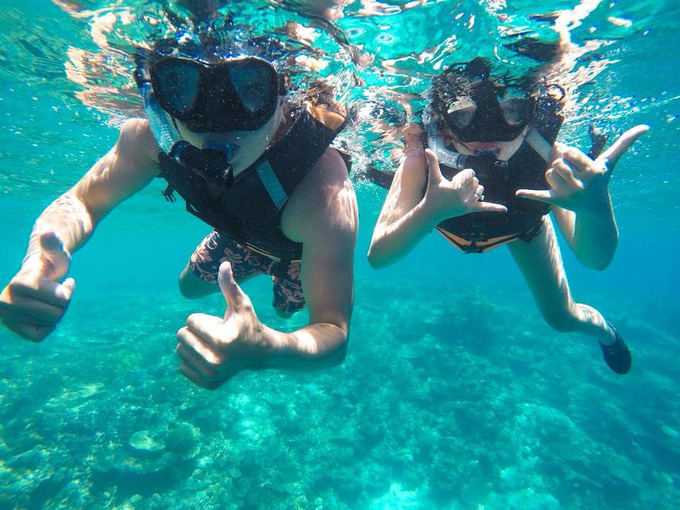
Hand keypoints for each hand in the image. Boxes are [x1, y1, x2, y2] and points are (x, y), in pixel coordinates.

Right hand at [0, 231, 73, 341]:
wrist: (37, 275)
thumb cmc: (50, 262)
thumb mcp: (56, 252)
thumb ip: (53, 243)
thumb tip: (47, 232)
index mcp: (18, 283)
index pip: (60, 298)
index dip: (67, 291)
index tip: (62, 281)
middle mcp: (5, 302)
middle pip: (57, 313)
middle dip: (63, 303)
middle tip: (55, 292)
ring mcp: (6, 317)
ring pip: (52, 323)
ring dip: (57, 312)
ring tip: (49, 300)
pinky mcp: (13, 329)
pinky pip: (41, 335)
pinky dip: (48, 325)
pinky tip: (42, 313)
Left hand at [176, 261, 271, 389]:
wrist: (260, 354)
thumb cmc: (249, 324)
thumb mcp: (241, 304)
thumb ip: (229, 286)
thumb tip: (223, 263)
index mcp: (222, 340)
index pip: (190, 321)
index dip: (203, 318)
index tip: (219, 323)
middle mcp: (216, 360)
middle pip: (181, 336)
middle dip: (194, 331)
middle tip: (213, 334)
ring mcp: (211, 374)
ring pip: (180, 351)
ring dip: (192, 345)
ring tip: (212, 345)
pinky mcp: (207, 383)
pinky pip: (182, 366)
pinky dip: (192, 360)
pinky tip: (209, 357)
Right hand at [423, 148, 506, 220]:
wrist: (431, 212)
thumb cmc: (432, 193)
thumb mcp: (434, 178)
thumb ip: (432, 163)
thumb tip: (427, 149)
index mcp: (456, 188)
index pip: (470, 173)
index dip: (463, 174)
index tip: (454, 181)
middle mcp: (464, 197)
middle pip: (476, 181)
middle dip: (467, 181)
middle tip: (455, 188)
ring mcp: (468, 204)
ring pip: (480, 190)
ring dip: (474, 189)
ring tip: (462, 193)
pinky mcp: (470, 210)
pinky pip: (485, 207)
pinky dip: (495, 208)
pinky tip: (505, 210)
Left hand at [516, 125, 648, 213]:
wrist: (595, 208)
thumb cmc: (601, 179)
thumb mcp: (610, 162)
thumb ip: (625, 143)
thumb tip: (646, 126)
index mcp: (592, 172)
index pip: (571, 154)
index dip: (567, 153)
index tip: (568, 154)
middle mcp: (581, 184)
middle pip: (558, 164)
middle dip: (560, 164)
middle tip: (570, 172)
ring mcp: (569, 194)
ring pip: (549, 174)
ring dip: (552, 175)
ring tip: (564, 181)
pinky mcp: (557, 202)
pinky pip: (540, 195)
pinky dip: (529, 194)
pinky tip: (518, 193)